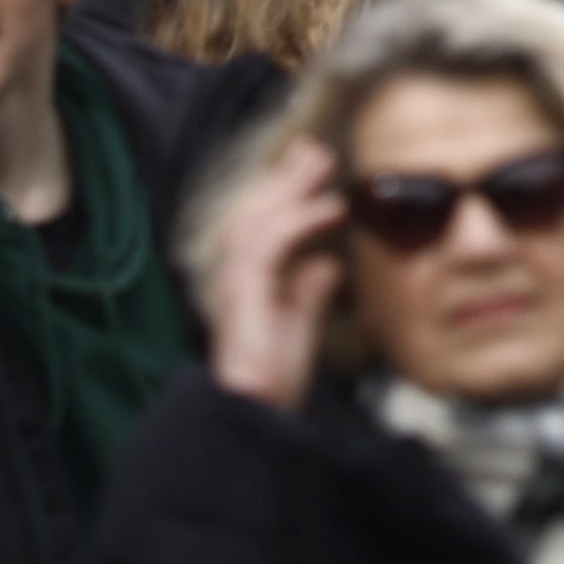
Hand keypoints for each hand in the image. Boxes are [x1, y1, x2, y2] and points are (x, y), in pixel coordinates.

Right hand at [202, 139, 348, 411]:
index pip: (263, 225)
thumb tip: (327, 265)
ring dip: (292, 188)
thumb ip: (308, 295)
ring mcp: (235, 284)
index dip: (284, 192)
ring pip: (258, 219)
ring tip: (322, 163)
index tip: (312, 164)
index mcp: (248, 284)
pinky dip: (299, 222)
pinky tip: (329, 208)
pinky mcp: (242, 294)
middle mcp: (235, 278)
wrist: (253, 414)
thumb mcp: (299, 329)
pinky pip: (269, 246)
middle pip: (256, 212)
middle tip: (316, 149)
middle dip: (285, 178)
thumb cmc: (273, 380)